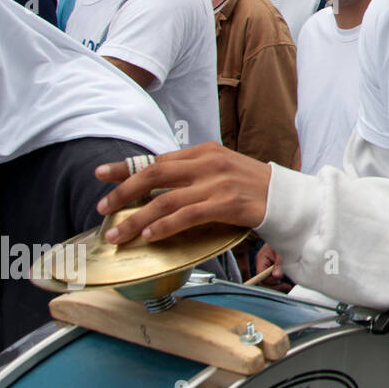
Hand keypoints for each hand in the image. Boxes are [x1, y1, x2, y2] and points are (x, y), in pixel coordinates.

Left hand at [94, 142, 271, 243]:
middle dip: (123, 192)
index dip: (126, 167)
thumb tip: (158, 187)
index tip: (100, 174)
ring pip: (165, 199)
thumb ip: (193, 172)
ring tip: (118, 234)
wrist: (288, 197)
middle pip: (155, 174)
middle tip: (103, 208)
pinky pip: (187, 215)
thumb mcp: (222, 169)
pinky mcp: (227, 204)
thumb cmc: (253, 187)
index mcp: (205, 152)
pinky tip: (151, 235)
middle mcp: (208, 163)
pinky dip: (165, 226)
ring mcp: (218, 183)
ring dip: (137, 219)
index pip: (158, 159)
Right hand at [254, 243, 294, 291]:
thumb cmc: (283, 241)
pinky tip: (287, 283)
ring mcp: (265, 266)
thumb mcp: (282, 252)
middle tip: (287, 287)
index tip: (281, 282)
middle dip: (275, 285)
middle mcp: (261, 264)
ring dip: (277, 284)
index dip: (269, 281)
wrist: (286, 235)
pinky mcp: (271, 267)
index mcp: (261, 259)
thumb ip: (279, 264)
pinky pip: (272, 277)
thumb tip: (276, 276)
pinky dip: (279, 281)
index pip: (260, 275)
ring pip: (268, 281)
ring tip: (288, 286)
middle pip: (263, 280)